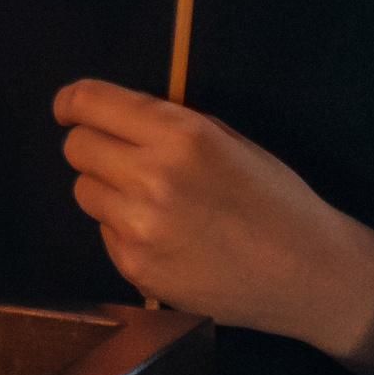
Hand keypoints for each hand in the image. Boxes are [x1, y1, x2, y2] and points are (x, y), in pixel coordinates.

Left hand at [54, 80, 373, 374]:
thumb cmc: (273, 198)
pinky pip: (104, 231)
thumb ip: (168, 125)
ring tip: (151, 200)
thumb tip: (114, 116)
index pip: (91, 104)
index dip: (72, 102)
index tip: (68, 107)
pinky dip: (122, 228)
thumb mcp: (228, 140)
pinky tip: (165, 235)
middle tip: (120, 156)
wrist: (306, 272)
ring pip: (83, 190)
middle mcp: (152, 178)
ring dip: (107, 188)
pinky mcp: (134, 267)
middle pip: (76, 147)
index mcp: (180, 136)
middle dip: (93, 145)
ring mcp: (139, 227)